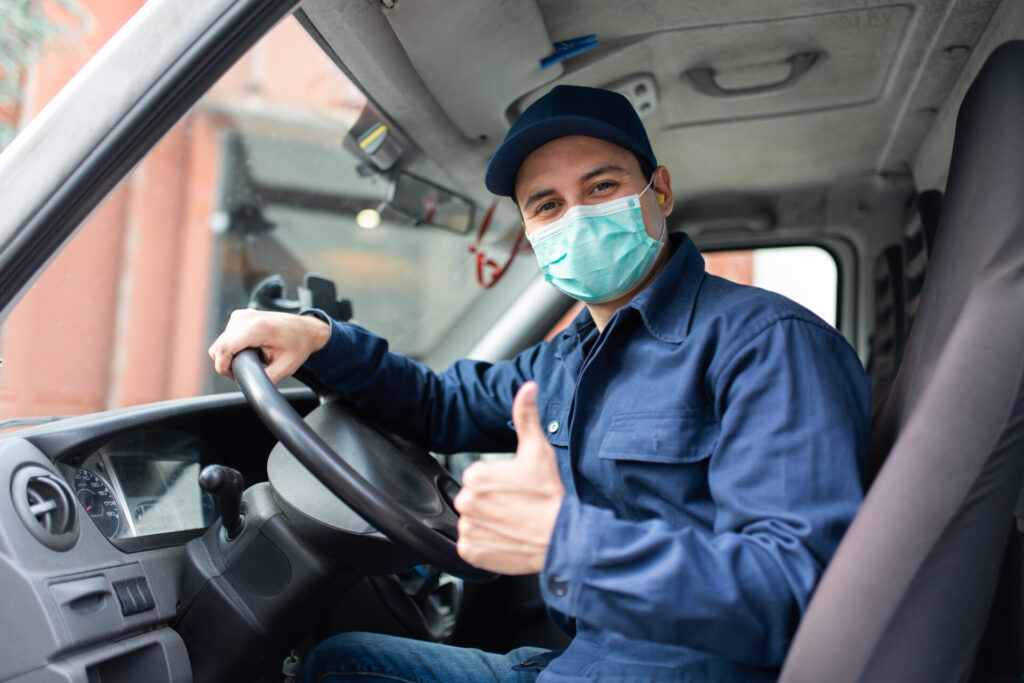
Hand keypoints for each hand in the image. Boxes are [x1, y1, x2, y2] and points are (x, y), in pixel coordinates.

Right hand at [207, 309, 329, 383]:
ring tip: (248, 361)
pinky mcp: (240, 316)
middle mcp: (246, 318)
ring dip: (228, 356)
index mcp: (257, 328)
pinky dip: (231, 347)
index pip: (224, 348)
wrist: (306, 329)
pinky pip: (225, 337)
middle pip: (219, 347)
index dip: (224, 367)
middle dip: (226, 364)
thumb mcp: (286, 366)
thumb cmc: (299, 344)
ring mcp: (242, 315)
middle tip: (245, 372)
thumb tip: (255, 390)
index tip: (235, 376)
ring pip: (220, 342)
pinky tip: (247, 351)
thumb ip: (268, 379)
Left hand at [453, 381, 564, 574]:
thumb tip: (527, 387)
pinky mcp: (471, 552)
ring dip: (487, 522)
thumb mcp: (538, 451)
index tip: (515, 489)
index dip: (498, 483)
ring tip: (512, 523)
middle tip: (516, 507)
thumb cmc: (550, 496)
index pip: (477, 476)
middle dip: (491, 502)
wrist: (562, 538)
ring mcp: (468, 529)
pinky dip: (484, 544)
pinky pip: (471, 545)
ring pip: (472, 521)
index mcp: (475, 476)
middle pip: (473, 498)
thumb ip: (526, 417)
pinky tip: (505, 538)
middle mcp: (466, 502)